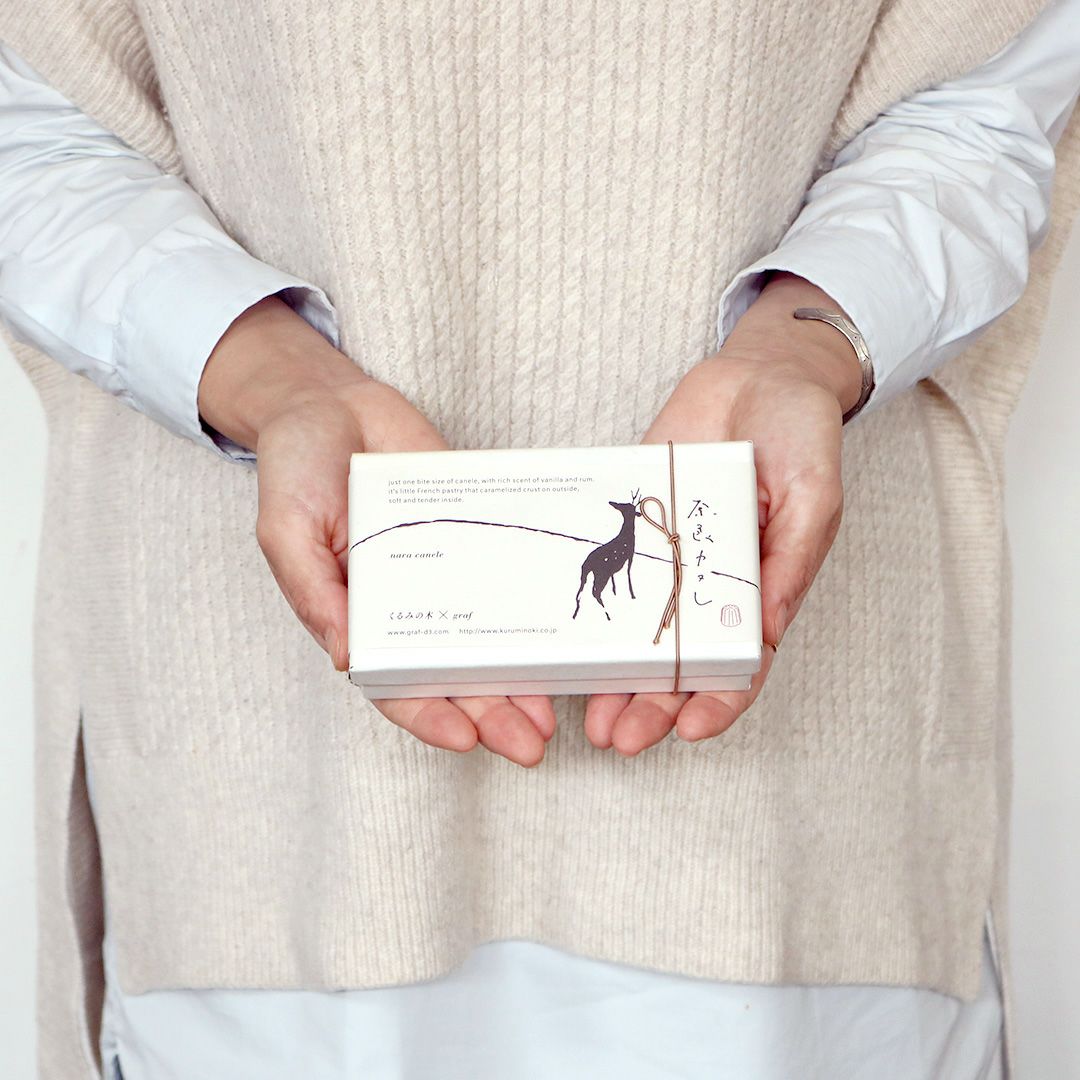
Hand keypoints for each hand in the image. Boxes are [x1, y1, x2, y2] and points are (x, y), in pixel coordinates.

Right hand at [198, 295, 555, 767]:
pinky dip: (534, 600)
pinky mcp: (476, 530)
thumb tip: (349, 659)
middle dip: (492, 711)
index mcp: (359, 615)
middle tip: (532, 744)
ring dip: (520, 673)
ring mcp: (447, 568)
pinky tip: (563, 626)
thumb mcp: (286, 532)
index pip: (396, 681)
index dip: (429, 715)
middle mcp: (410, 602)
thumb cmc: (295, 470)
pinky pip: (508, 569)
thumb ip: (316, 593)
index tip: (466, 739)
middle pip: (454, 671)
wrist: (330, 402)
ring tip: (557, 706)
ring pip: (490, 632)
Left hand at [584, 272, 862, 755]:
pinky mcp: (642, 522)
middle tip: (619, 737)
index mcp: (761, 587)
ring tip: (590, 710)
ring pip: (641, 626)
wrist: (761, 373)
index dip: (718, 701)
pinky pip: (618, 566)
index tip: (690, 730)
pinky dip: (598, 602)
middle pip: (680, 659)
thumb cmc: (803, 437)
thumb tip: (765, 631)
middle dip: (652, 704)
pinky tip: (574, 632)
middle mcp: (712, 581)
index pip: (741, 663)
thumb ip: (791, 564)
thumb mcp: (814, 502)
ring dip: (618, 672)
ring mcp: (673, 554)